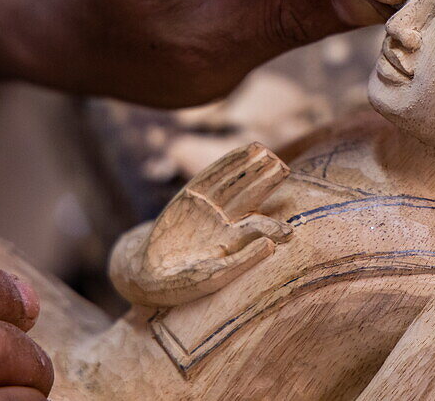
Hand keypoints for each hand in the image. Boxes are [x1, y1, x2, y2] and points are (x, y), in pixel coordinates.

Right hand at [109, 144, 291, 306]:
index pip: (258, 226)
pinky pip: (212, 176)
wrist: (145, 275)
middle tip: (284, 168)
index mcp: (234, 241)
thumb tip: (270, 246)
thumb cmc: (181, 283)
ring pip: (235, 183)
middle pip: (250, 197)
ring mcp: (210, 207)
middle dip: (266, 183)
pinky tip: (247, 151)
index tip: (289, 231)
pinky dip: (229, 164)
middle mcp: (227, 221)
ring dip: (252, 168)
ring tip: (270, 153)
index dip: (273, 226)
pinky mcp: (191, 197)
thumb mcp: (214, 275)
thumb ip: (241, 261)